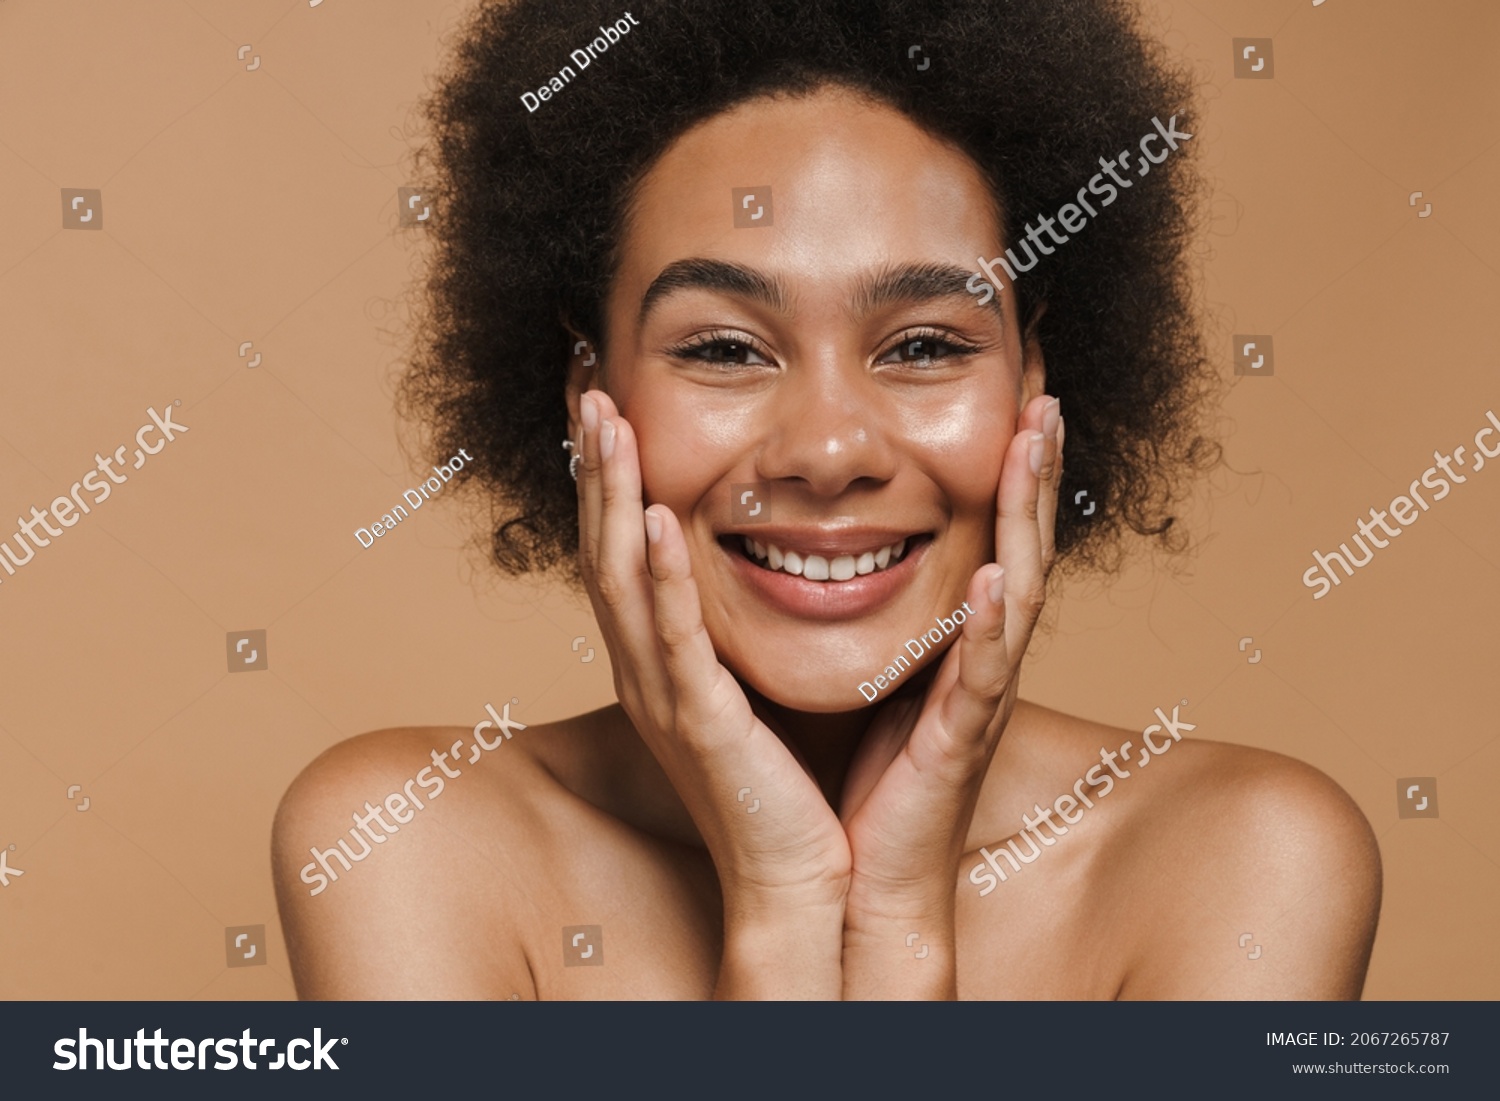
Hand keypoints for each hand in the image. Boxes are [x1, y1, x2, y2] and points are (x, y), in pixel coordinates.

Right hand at [574, 390, 849, 996]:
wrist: (796, 881)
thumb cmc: (786, 786)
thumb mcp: (751, 686)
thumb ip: (739, 627)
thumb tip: (765, 566)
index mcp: (660, 658)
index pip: (623, 546)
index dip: (610, 473)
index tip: (607, 400)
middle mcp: (645, 668)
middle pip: (603, 545)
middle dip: (596, 463)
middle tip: (587, 381)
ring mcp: (662, 695)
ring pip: (622, 578)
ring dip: (614, 496)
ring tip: (607, 420)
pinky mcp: (698, 723)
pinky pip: (673, 638)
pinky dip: (664, 576)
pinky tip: (660, 519)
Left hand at [838, 394, 1063, 997]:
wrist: (855, 880)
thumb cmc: (859, 782)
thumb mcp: (863, 676)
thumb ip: (865, 619)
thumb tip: (820, 554)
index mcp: (951, 639)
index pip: (985, 536)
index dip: (1004, 471)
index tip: (1011, 396)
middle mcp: (976, 657)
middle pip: (1019, 543)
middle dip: (1034, 468)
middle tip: (1044, 392)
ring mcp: (975, 696)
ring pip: (1019, 587)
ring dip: (1028, 514)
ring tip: (1038, 442)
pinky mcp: (959, 741)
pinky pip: (980, 673)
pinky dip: (991, 626)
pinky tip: (998, 576)